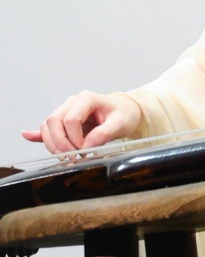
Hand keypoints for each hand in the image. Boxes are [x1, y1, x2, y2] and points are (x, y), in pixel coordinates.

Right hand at [21, 91, 141, 154]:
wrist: (124, 111)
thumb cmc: (123, 114)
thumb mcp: (120, 123)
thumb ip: (105, 133)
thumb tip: (87, 146)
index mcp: (86, 99)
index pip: (70, 119)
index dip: (74, 138)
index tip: (85, 150)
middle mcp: (73, 102)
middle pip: (54, 121)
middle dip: (60, 143)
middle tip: (73, 157)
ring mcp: (66, 110)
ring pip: (48, 125)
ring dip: (52, 143)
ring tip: (66, 156)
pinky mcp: (64, 120)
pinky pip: (46, 126)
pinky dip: (38, 134)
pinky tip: (27, 135)